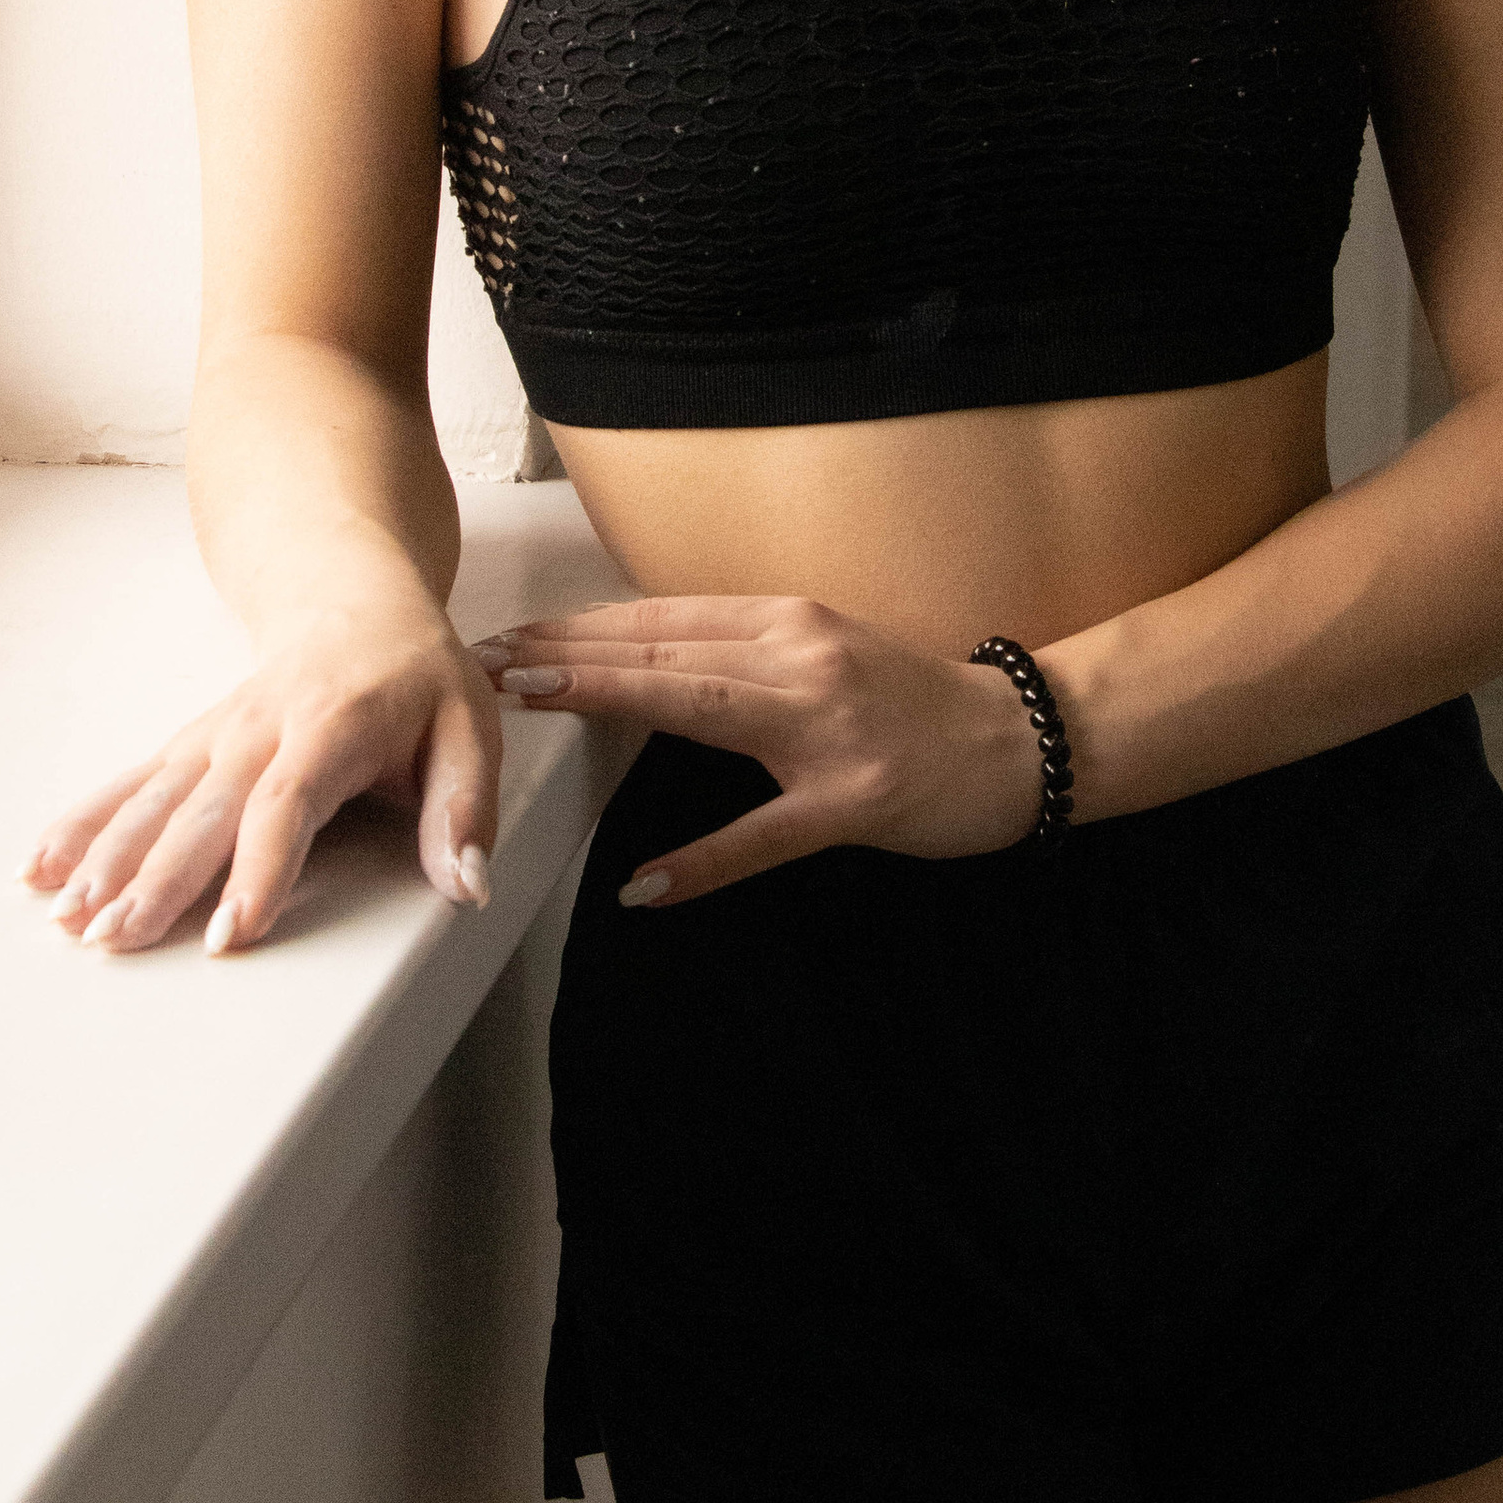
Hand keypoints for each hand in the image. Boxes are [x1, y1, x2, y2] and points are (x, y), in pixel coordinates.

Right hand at [20, 602, 503, 956]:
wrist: (355, 603)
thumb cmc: (417, 677)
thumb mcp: (471, 730)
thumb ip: (463, 809)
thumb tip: (466, 885)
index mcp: (332, 726)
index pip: (287, 803)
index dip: (260, 869)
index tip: (234, 932)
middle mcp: (259, 729)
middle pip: (203, 811)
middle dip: (158, 879)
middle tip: (121, 941)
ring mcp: (215, 736)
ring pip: (155, 800)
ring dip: (108, 858)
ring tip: (73, 919)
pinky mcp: (190, 745)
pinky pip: (131, 784)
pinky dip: (83, 824)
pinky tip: (42, 867)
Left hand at [476, 596, 1042, 905]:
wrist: (1018, 738)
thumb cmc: (909, 700)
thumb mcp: (821, 651)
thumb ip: (741, 652)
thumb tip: (641, 659)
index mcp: (787, 620)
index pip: (661, 617)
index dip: (579, 625)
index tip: (508, 635)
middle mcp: (800, 657)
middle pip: (662, 650)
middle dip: (566, 652)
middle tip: (485, 660)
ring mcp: (825, 729)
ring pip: (698, 707)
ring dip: (608, 700)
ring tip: (530, 706)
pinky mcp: (852, 801)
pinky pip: (763, 836)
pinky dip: (702, 862)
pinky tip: (644, 886)